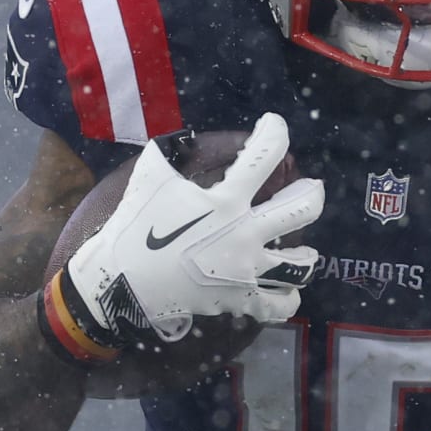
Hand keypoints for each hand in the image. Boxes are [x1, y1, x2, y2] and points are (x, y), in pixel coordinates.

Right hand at [65, 112, 323, 342]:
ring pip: (300, 264)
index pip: (264, 155)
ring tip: (305, 252)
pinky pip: (278, 305)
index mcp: (224, 199)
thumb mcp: (149, 176)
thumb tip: (185, 136)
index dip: (274, 132)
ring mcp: (244, 269)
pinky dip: (287, 300)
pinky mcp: (238, 299)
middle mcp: (243, 233)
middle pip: (302, 209)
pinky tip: (288, 293)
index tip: (273, 126)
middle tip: (311, 189)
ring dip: (306, 256)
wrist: (119, 282)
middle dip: (311, 194)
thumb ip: (170, 151)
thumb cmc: (134, 226)